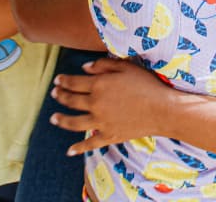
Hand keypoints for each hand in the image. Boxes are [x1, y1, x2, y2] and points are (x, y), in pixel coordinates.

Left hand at [50, 57, 174, 154]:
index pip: (74, 82)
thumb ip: (102, 65)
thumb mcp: (125, 67)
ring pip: (74, 122)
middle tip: (54, 94)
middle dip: (60, 96)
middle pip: (72, 100)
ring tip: (53, 118)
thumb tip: (84, 68)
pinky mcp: (109, 136)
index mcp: (99, 85)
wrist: (162, 110)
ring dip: (61, 120)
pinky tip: (69, 151)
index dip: (64, 81)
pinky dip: (78, 148)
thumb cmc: (146, 84)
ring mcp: (101, 122)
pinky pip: (90, 144)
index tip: (57, 80)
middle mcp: (96, 104)